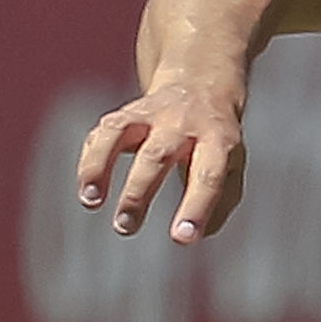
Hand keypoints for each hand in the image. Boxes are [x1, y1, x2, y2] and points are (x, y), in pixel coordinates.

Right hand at [75, 60, 249, 244]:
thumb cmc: (217, 141)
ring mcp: (151, 114)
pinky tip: (87, 191)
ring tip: (90, 201)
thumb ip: (221, 200)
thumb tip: (199, 233)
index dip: (196, 207)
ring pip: (120, 134)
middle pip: (158, 155)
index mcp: (217, 140)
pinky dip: (90, 162)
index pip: (208, 175)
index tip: (182, 238)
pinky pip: (102, 134)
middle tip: (125, 227)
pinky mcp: (126, 114)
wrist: (201, 83)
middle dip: (138, 192)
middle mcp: (183, 123)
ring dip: (101, 167)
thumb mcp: (233, 165)